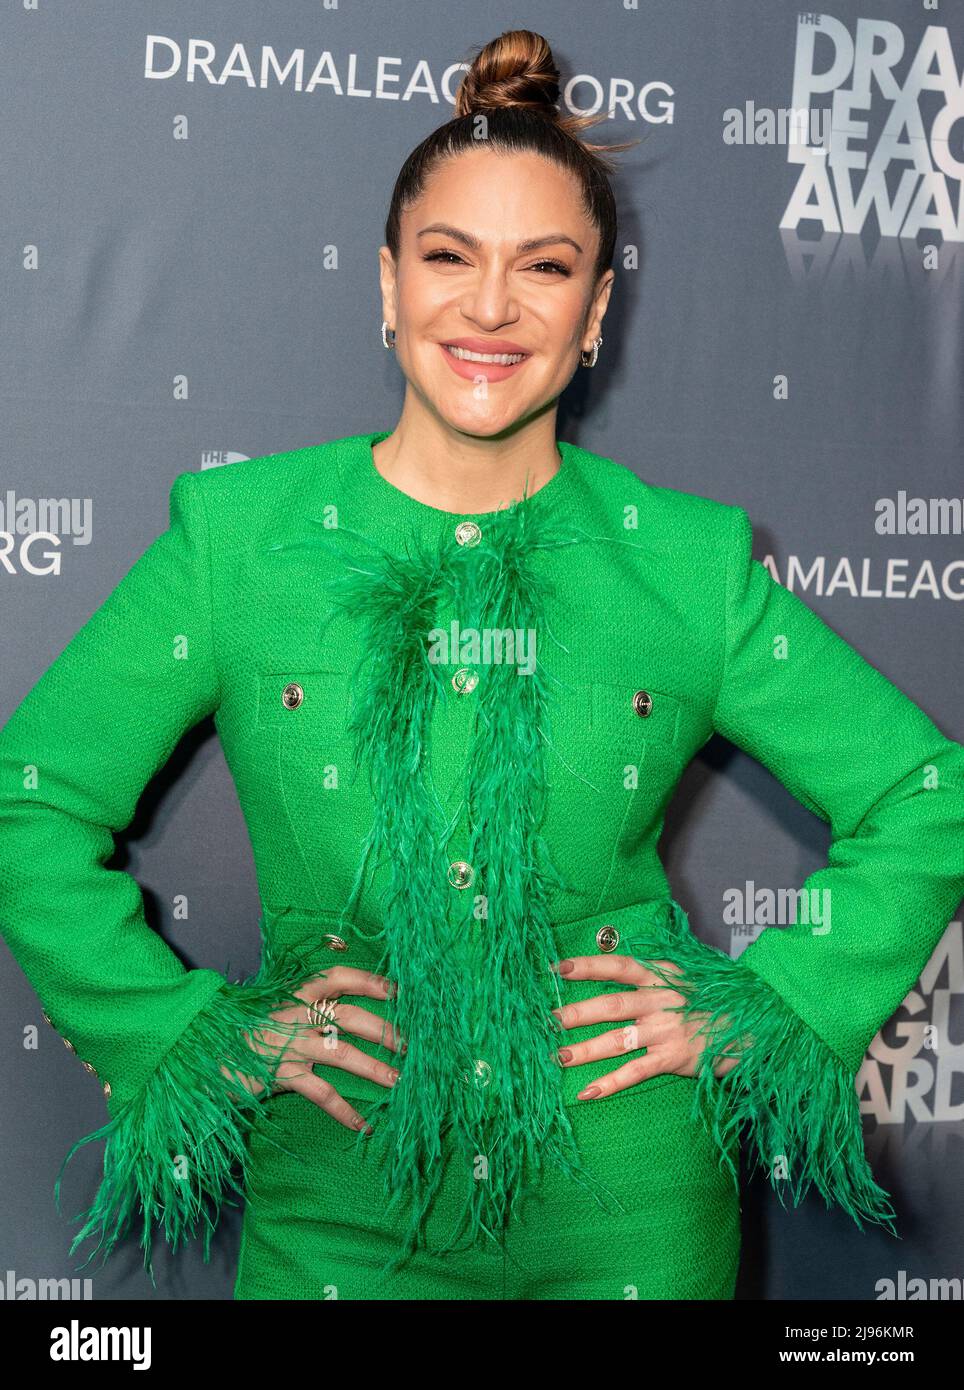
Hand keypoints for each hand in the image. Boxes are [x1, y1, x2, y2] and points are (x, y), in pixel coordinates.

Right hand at [224, 966, 404, 1132]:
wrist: (199, 1054)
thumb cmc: (243, 1032)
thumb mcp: (274, 1009)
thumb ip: (305, 1006)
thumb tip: (346, 1012)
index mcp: (295, 993)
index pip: (339, 977)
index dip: (371, 981)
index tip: (400, 989)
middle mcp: (294, 1015)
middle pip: (351, 1017)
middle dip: (387, 1030)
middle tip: (417, 1044)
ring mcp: (288, 1045)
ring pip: (342, 1053)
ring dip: (375, 1068)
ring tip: (401, 1082)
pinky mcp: (280, 1075)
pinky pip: (320, 1093)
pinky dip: (344, 1111)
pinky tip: (364, 1125)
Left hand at [551, 954, 743, 1099]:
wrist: (753, 1026)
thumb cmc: (713, 1001)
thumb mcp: (684, 978)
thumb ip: (652, 976)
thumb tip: (614, 966)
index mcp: (662, 977)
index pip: (618, 967)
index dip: (587, 966)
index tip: (557, 967)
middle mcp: (662, 1001)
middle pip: (611, 1005)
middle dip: (577, 1013)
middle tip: (547, 1020)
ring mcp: (667, 1031)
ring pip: (617, 1040)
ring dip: (585, 1049)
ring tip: (558, 1056)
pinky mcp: (674, 1059)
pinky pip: (635, 1072)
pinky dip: (610, 1083)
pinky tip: (587, 1092)